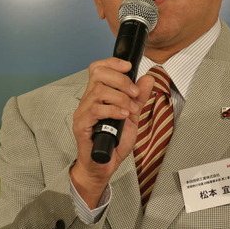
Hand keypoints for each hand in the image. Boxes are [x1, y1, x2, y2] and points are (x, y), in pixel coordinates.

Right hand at [70, 57, 153, 207]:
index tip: (129, 66)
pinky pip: (95, 109)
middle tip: (134, 93)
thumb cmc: (114, 142)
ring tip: (130, 110)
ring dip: (120, 98)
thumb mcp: (133, 116)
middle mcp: (88, 100)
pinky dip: (113, 110)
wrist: (104, 165)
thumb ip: (139, 97)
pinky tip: (123, 116)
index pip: (98, 68)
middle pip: (98, 74)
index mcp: (98, 95)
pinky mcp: (81, 124)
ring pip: (99, 91)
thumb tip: (148, 78)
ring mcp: (83, 111)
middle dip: (121, 80)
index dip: (113, 63)